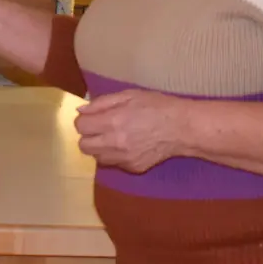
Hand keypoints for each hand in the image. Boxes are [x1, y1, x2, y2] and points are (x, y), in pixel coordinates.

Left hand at [74, 90, 188, 173]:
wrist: (182, 128)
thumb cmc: (156, 106)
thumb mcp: (129, 95)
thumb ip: (102, 103)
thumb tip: (81, 110)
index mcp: (112, 121)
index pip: (80, 127)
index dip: (83, 121)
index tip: (91, 117)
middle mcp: (115, 143)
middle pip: (83, 146)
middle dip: (88, 136)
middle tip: (100, 128)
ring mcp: (124, 158)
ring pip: (97, 157)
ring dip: (100, 148)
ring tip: (114, 137)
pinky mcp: (133, 168)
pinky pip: (114, 164)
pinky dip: (115, 155)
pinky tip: (127, 145)